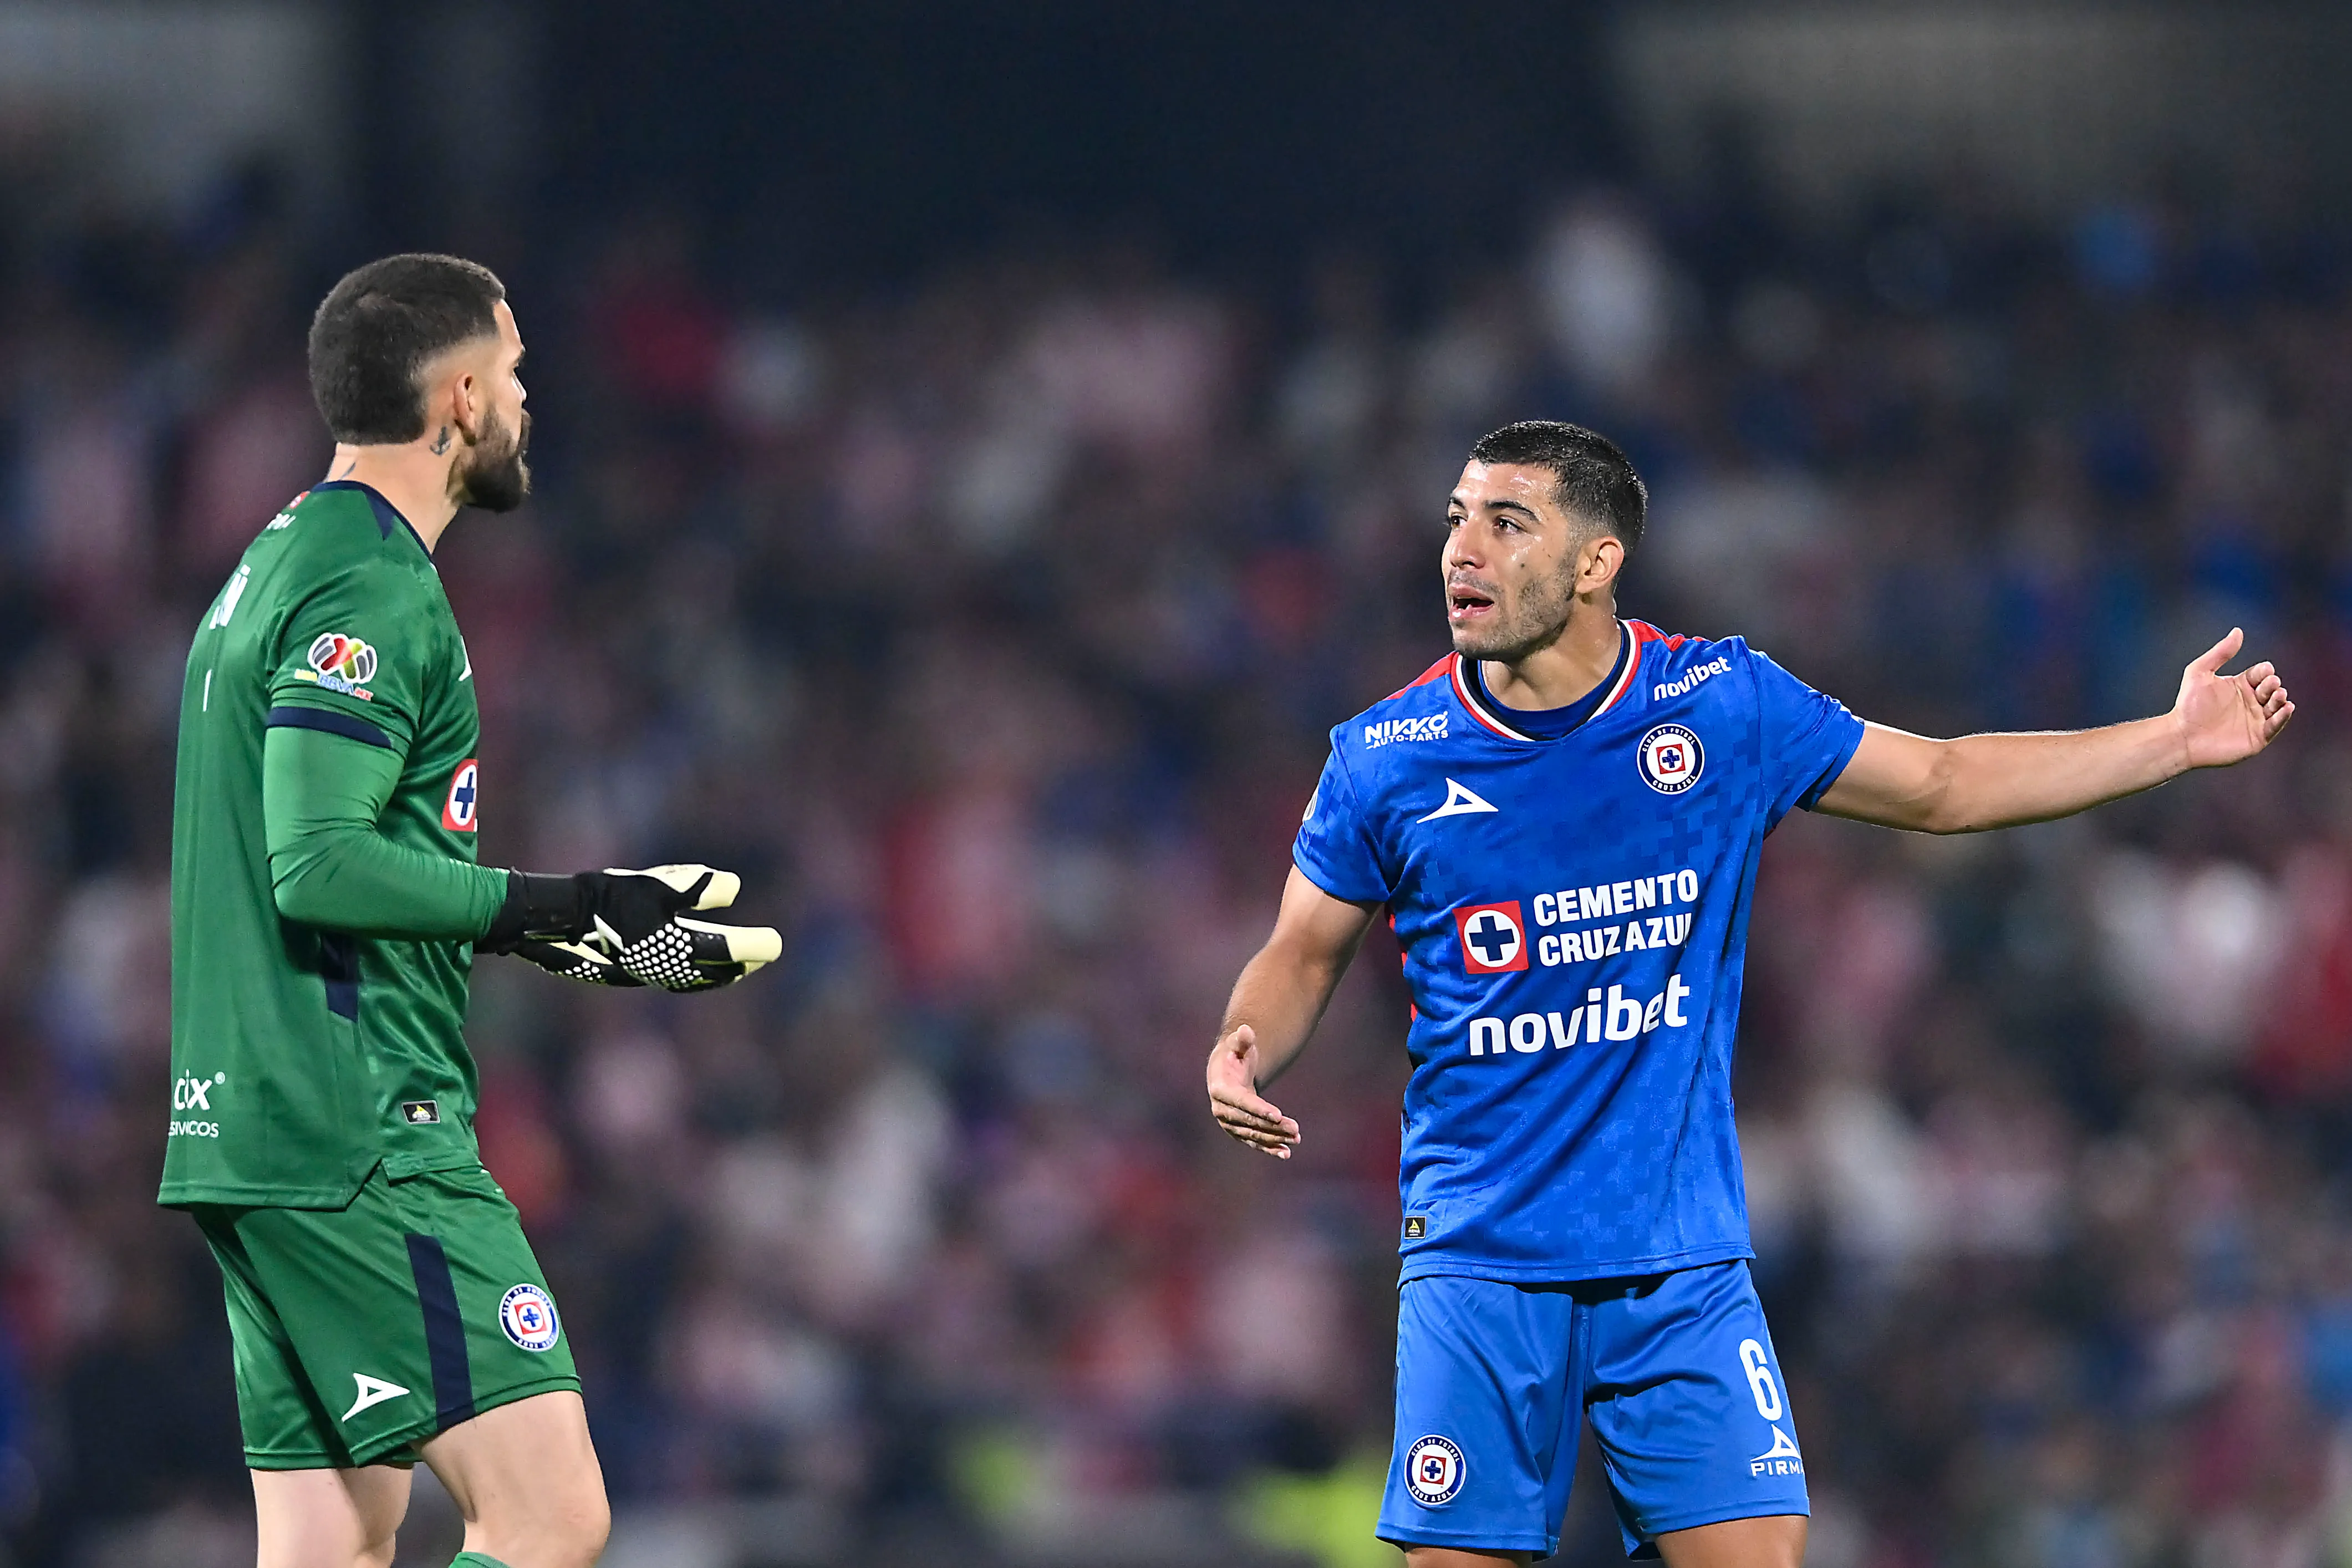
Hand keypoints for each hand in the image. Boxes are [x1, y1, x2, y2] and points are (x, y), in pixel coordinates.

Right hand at [483, 864, 781, 991]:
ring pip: (694, 980)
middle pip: (715, 972)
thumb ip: (699, 886)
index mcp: (677, 947)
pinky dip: (692, 976)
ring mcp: (646, 975)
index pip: (727, 950)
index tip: (776, 944)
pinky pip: (672, 979)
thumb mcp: (659, 883)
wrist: (556, 919)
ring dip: (719, 973)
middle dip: (741, 963)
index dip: (754, 946)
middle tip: (764, 953)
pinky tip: (693, 969)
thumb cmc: (608, 896)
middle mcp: (666, 968)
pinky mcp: (629, 974)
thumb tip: (735, 888)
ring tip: (737, 966)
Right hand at [1207, 1025, 1299, 1158]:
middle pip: (1250, 1121)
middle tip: (1296, 1129)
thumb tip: (1245, 1030)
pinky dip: (1269, 1148)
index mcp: (1220, 1090)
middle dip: (1273, 1127)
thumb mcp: (1238, 1046)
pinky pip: (1254, 1142)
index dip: (1259, 1110)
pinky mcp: (1238, 1131)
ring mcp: (1229, 1123)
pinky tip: (1285, 1153)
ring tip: (1296, 1139)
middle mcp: (1221, 1110)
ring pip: (1254, 1134)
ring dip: (1275, 1138)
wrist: (1226, 1072)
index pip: (1242, 1102)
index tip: (1278, 1115)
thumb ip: (1242, 1040)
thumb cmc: (1235, 1055)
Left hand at [2174, 628, 2293, 769]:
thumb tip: (2238, 631)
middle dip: (2273, 685)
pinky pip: (2275, 726)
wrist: (2181, 735)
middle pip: (2270, 689)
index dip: (2265, 672)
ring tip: (2279, 694)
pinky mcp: (2257, 737)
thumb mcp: (2200, 672)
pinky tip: (2286, 708)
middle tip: (2270, 684)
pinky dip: (2283, 718)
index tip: (2265, 671)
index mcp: (2239, 685)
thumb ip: (2220, 652)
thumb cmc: (2187, 705)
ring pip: (2276, 706)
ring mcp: (2255, 720)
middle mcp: (2249, 702)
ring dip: (2280, 699)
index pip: (2260, 674)